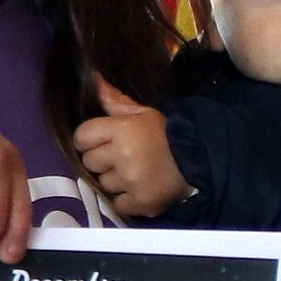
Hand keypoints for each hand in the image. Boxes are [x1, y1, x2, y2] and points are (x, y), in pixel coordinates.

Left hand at [72, 78, 187, 219]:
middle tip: (121, 158)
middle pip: (89, 162)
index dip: (89, 139)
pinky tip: (138, 189)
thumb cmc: (166, 135)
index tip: (102, 142)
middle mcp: (122, 155)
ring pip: (103, 183)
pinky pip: (117, 203)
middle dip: (101, 160)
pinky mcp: (140, 203)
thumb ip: (115, 100)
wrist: (199, 161)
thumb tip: (93, 77)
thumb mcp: (143, 114)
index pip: (82, 136)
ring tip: (132, 174)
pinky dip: (125, 199)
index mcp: (122, 129)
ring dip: (113, 180)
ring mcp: (130, 181)